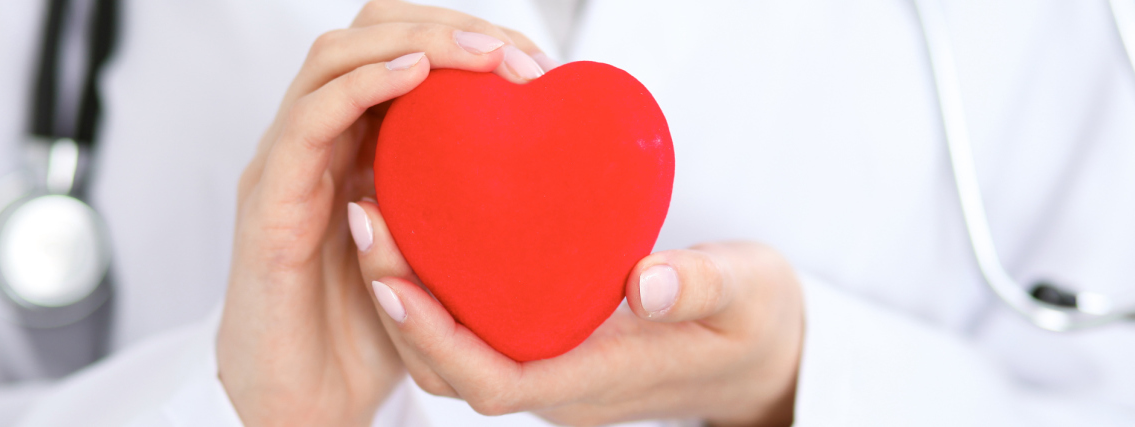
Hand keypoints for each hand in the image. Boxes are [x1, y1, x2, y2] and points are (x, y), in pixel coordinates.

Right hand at [216, 1, 555, 424]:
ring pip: (334, 57)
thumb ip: (463, 208)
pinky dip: (365, 84)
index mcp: (352, 146)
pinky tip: (417, 75)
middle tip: (518, 56)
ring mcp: (285, 165)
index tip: (535, 62)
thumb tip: (544, 173)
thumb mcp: (434, 254)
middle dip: (447, 25)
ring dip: (414, 41)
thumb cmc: (366, 336)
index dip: (465, 36)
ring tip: (482, 53)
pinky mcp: (269, 203)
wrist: (301, 405)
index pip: (400, 48)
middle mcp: (314, 142)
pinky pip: (310, 120)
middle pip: (366, 32)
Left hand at [347, 200, 804, 425]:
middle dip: (400, 309)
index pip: (494, 382)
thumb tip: (644, 283)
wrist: (767, 359)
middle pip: (455, 371)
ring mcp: (554, 375)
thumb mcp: (748, 293)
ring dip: (410, 300)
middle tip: (367, 223)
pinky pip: (479, 333)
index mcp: (597, 381)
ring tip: (379, 221)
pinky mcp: (553, 352)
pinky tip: (426, 235)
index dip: (436, 338)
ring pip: (458, 356)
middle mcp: (561, 388)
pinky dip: (442, 294)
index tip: (394, 279)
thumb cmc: (759, 324)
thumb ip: (700, 285)